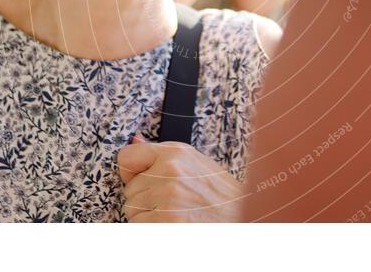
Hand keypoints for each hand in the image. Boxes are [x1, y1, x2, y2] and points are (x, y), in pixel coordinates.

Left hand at [117, 133, 245, 221]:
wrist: (245, 215)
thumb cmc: (220, 193)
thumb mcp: (194, 162)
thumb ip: (161, 154)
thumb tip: (133, 139)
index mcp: (175, 152)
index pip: (126, 158)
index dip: (131, 174)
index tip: (143, 181)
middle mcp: (170, 170)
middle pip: (129, 191)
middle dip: (144, 200)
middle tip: (171, 203)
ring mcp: (169, 196)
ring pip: (132, 211)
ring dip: (148, 218)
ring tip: (175, 214)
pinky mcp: (169, 221)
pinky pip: (140, 228)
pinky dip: (153, 230)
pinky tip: (174, 225)